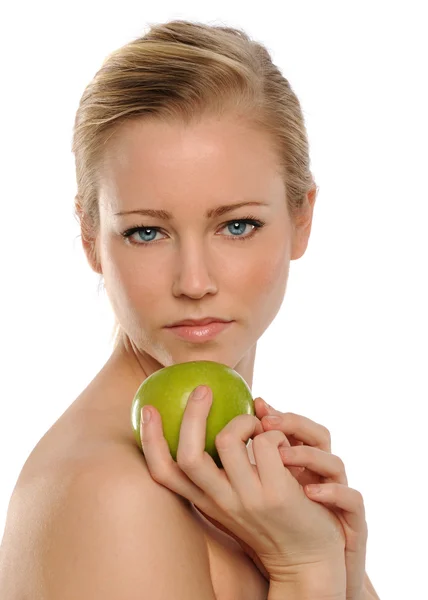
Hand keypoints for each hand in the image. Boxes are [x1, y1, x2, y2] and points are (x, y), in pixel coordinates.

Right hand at [140, 385, 345, 583]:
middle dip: (192, 416)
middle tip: (203, 390)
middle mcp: (221, 502)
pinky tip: (283, 441)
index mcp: (206, 500)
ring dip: (245, 419)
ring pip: (228, 440)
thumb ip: (224, 467)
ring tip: (259, 425)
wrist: (309, 558)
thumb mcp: (240, 495)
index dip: (150, 441)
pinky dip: (274, 432)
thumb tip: (216, 415)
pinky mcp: (276, 495)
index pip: (164, 473)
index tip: (148, 410)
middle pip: (189, 455)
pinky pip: (266, 443)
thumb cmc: (273, 517)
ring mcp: (247, 499)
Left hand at [254, 397, 367, 599]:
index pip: (299, 427)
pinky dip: (332, 493)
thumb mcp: (268, 487)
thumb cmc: (286, 522)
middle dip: (294, 423)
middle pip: (319, 435)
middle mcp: (323, 474)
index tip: (257, 406)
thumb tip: (223, 427)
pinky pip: (352, 500)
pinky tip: (311, 492)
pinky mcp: (354, 520)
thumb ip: (253, 457)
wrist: (314, 567)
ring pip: (334, 462)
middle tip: (267, 422)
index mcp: (303, 463)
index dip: (280, 415)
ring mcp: (339, 495)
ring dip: (308, 456)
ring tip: (283, 456)